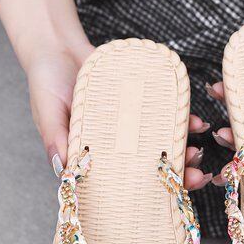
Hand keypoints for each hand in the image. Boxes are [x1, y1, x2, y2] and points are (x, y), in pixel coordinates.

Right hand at [27, 44, 212, 188]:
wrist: (58, 46)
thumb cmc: (45, 82)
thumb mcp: (47, 112)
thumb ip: (55, 139)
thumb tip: (63, 170)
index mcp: (93, 156)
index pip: (122, 182)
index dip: (146, 193)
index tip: (169, 197)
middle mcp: (116, 145)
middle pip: (149, 167)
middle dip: (176, 174)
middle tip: (197, 176)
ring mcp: (131, 125)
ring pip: (161, 143)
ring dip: (183, 149)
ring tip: (197, 150)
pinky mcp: (141, 102)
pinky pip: (165, 113)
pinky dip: (183, 119)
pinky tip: (197, 122)